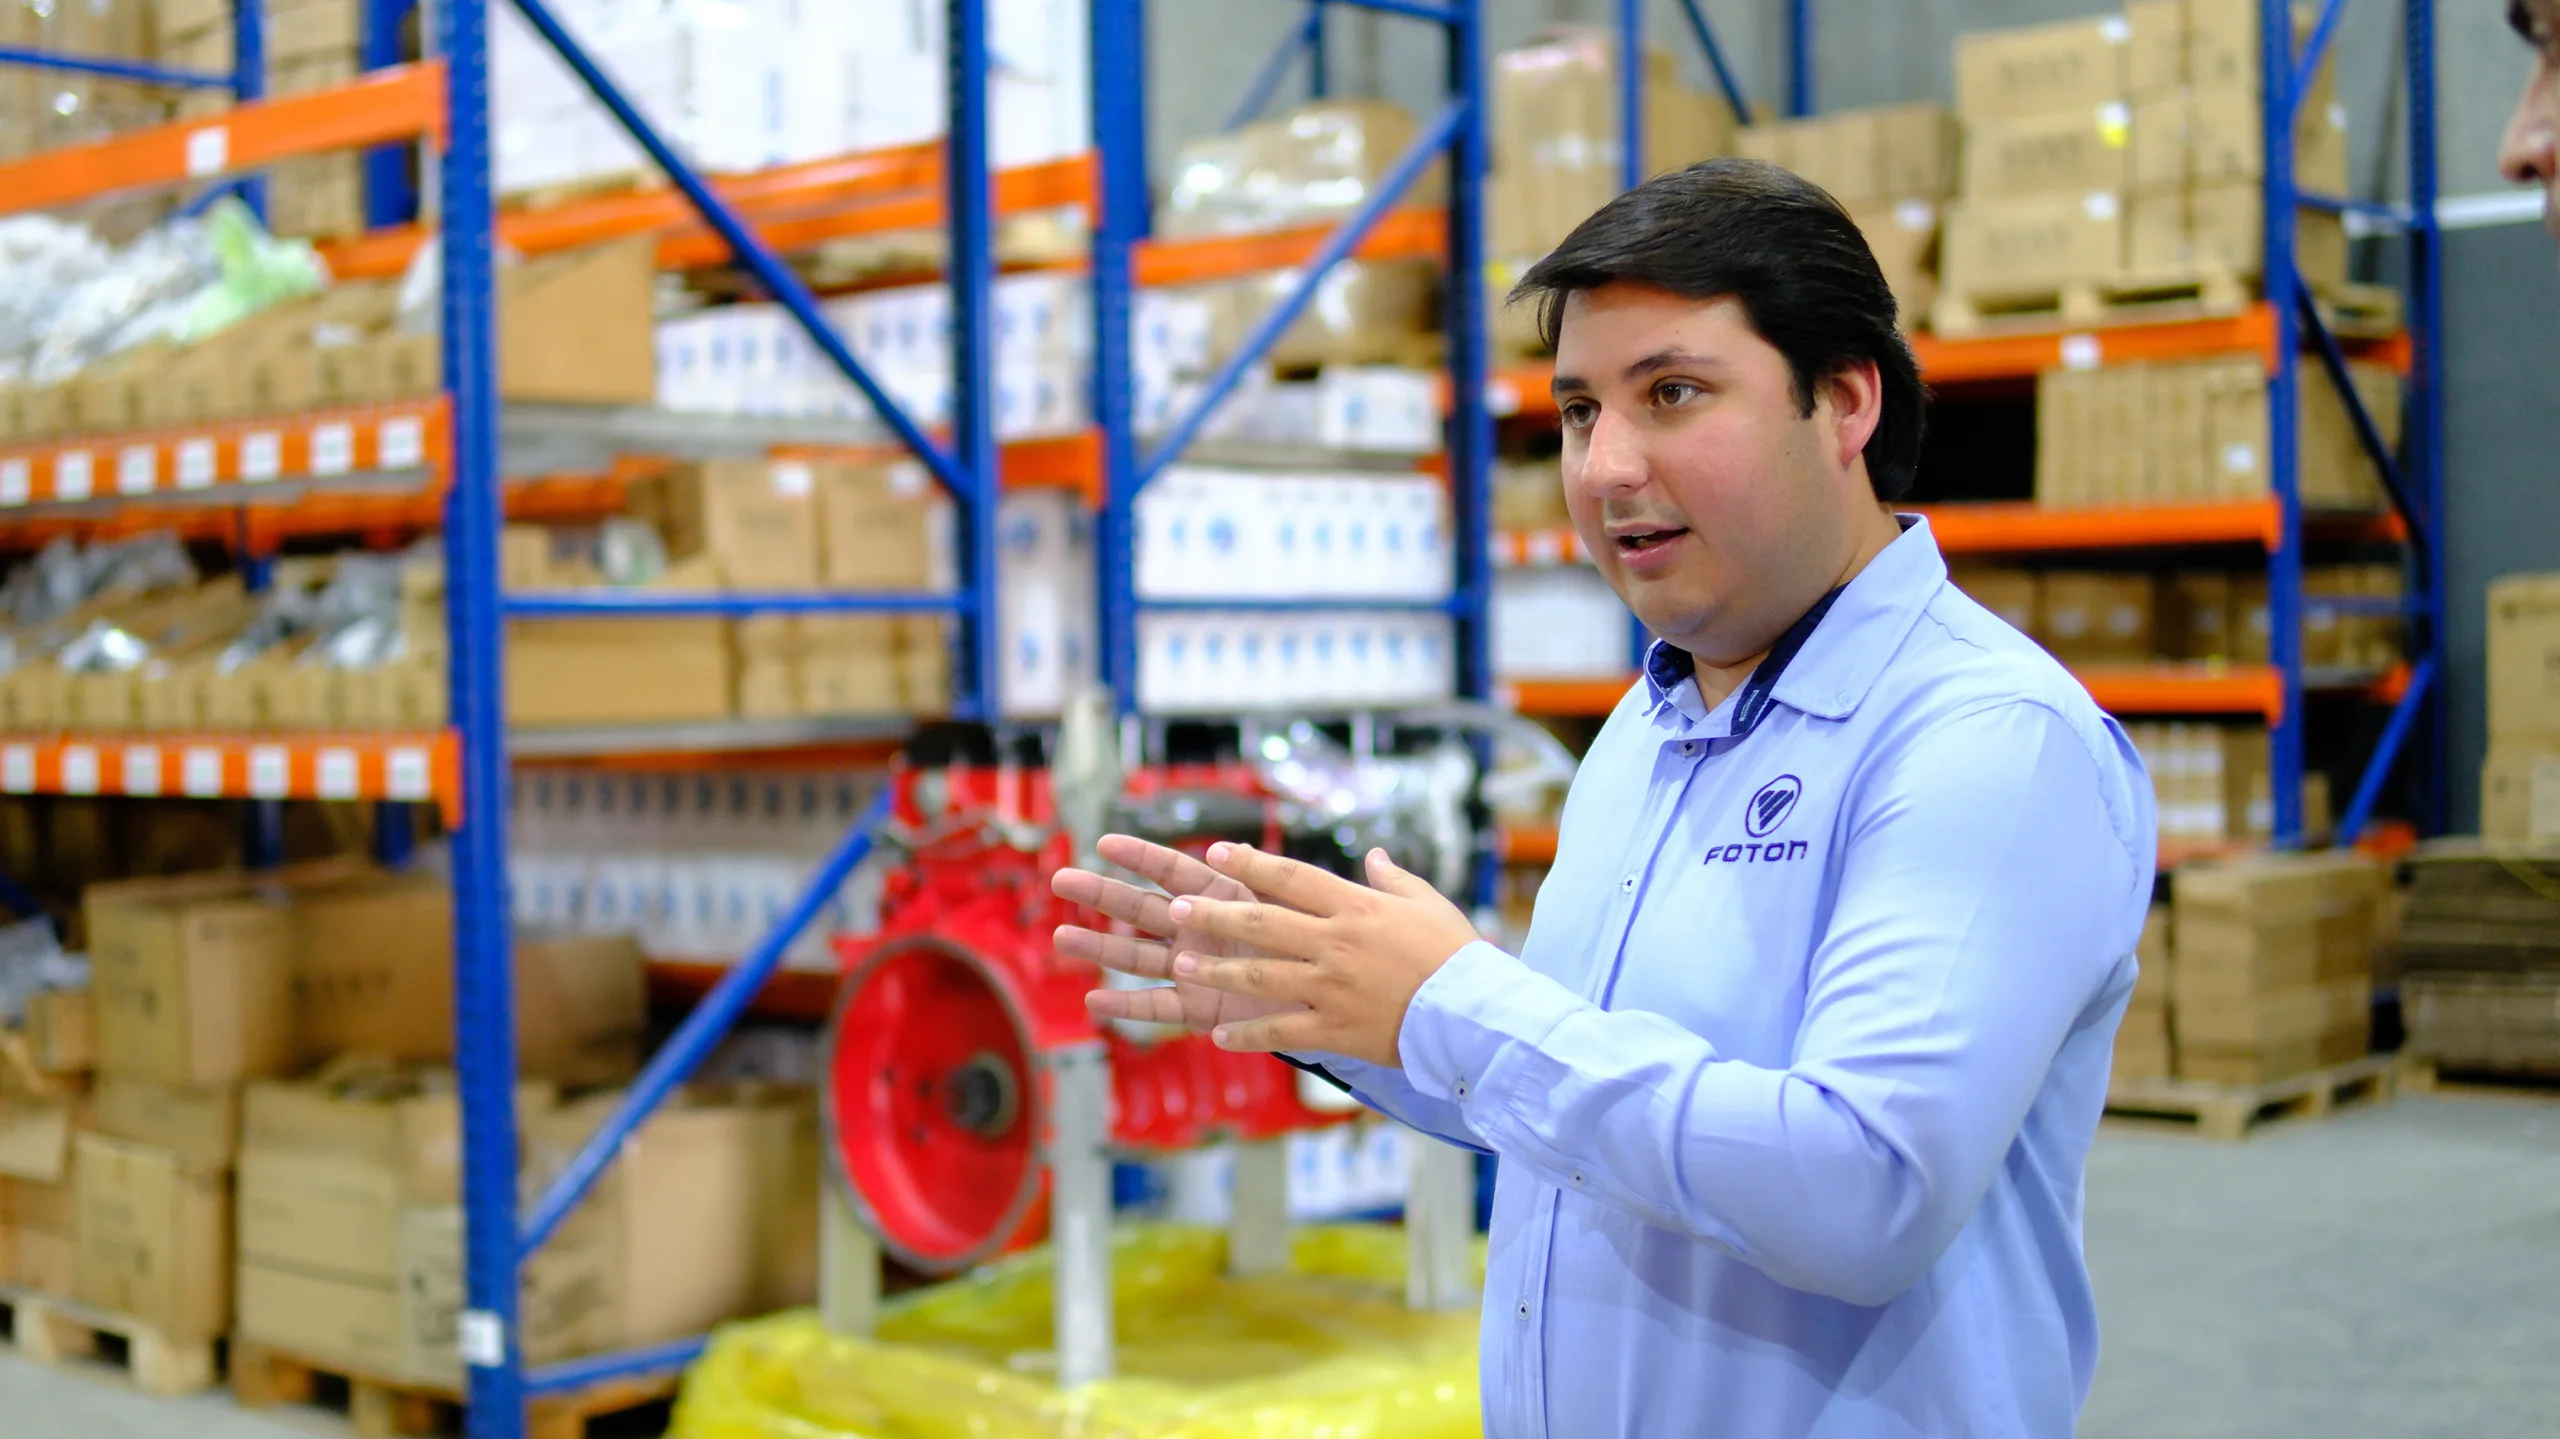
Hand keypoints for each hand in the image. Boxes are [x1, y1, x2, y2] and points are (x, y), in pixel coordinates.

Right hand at [1051, 833, 1305, 1033]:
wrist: (1332, 996)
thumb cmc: (1316, 944)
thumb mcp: (1294, 903)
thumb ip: (1264, 877)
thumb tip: (1227, 848)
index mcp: (1222, 896)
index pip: (1174, 870)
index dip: (1141, 855)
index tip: (1104, 841)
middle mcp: (1200, 929)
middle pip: (1141, 907)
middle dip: (1101, 892)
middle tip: (1060, 878)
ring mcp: (1194, 968)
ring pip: (1137, 956)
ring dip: (1099, 946)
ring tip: (1061, 936)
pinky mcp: (1199, 1008)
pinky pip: (1157, 1007)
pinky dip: (1127, 1006)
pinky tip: (1094, 1002)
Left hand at [1165, 842, 1482, 1068]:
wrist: (1475, 1014)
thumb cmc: (1456, 954)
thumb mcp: (1427, 904)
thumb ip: (1393, 879)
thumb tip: (1372, 855)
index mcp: (1357, 908)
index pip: (1292, 878)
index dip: (1250, 865)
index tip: (1217, 853)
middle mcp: (1337, 944)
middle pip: (1263, 923)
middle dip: (1215, 914)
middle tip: (1178, 908)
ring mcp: (1332, 989)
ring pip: (1262, 976)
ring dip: (1218, 968)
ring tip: (1182, 961)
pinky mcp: (1335, 1030)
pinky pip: (1281, 1032)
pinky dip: (1248, 1035)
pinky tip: (1219, 1035)